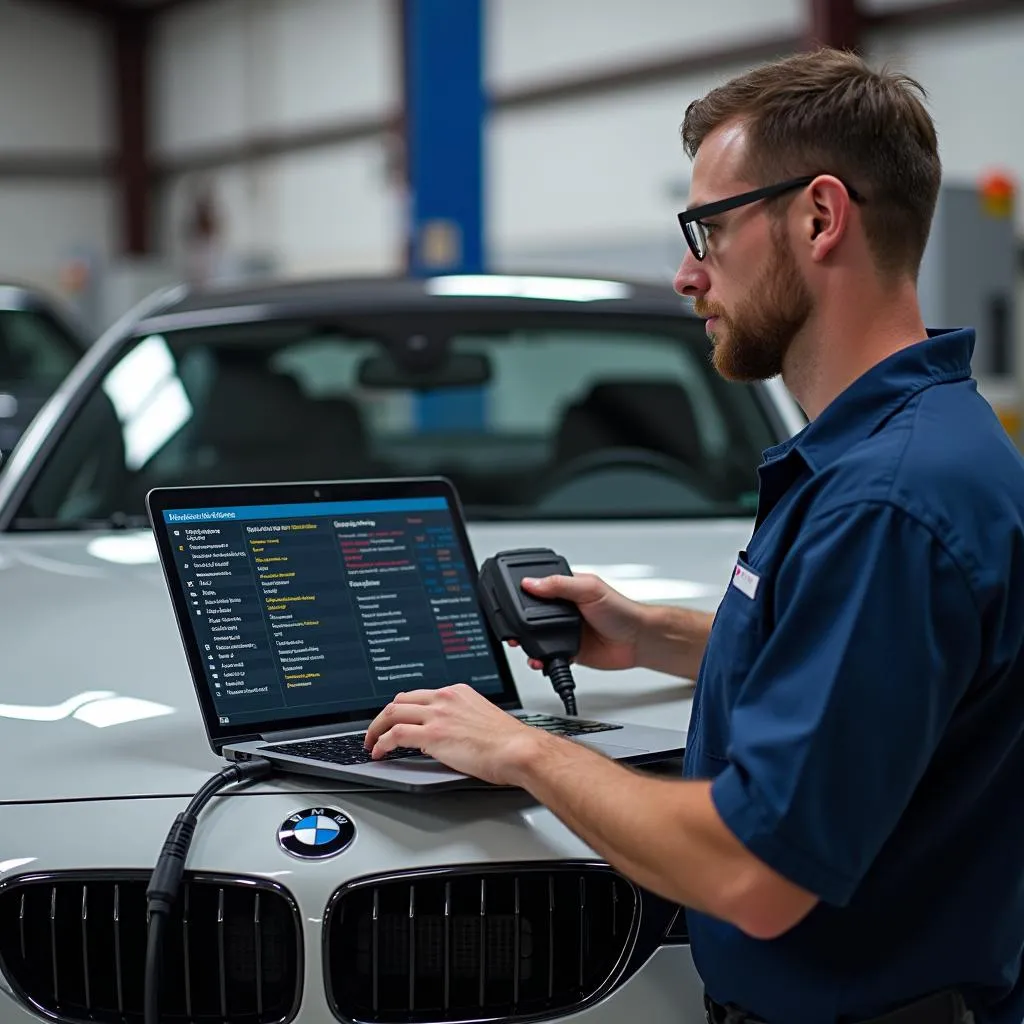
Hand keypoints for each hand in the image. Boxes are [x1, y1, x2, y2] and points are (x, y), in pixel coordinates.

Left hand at [364, 684, 541, 785]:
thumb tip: (446, 735)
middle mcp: (445, 699)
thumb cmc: (508, 741)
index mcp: (458, 693)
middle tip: (376, 730)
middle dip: (383, 716)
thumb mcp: (482, 719)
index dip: (402, 708)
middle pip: (400, 700)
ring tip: (371, 742)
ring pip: (392, 713)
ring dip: (376, 729)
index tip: (396, 718)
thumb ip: (460, 720)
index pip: (419, 695)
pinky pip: (395, 735)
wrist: (518, 749)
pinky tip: (379, 752)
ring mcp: (437, 715)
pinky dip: (382, 743)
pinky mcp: (432, 734)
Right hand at [511, 573, 644, 671]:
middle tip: (512, 627)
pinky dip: (539, 659)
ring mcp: (564, 630)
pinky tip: (539, 658)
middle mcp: (563, 609)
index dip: (523, 592)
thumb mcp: (590, 589)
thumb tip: (531, 582)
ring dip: (526, 642)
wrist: (638, 641)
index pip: (538, 586)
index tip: (510, 598)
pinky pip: (547, 655)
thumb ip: (560, 585)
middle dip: (518, 621)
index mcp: (567, 588)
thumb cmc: (622, 610)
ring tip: (521, 644)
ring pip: (535, 636)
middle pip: (531, 613)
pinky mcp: (567, 650)